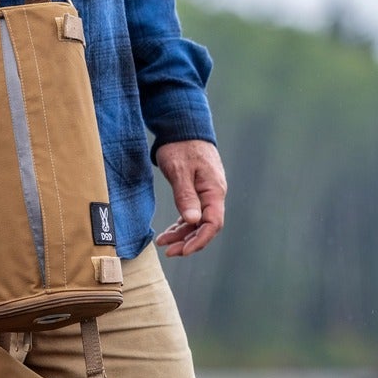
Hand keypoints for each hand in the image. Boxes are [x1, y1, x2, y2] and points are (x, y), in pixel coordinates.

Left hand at [154, 141, 226, 256]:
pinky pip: (192, 214)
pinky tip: (168, 233)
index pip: (213, 223)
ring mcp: (207, 194)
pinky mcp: (198, 192)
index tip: (182, 251)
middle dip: (188, 241)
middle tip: (169, 251)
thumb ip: (186, 196)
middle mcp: (214, 195)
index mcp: (214, 191)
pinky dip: (181, 225)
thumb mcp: (179, 170)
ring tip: (163, 243)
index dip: (199, 240)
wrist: (183, 126)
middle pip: (206, 227)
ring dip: (182, 235)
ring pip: (198, 222)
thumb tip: (193, 220)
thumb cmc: (181, 146)